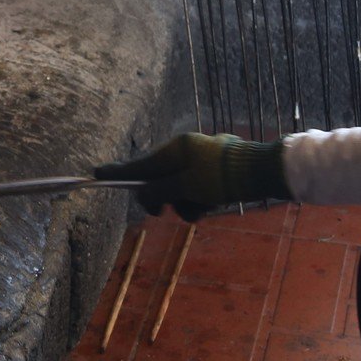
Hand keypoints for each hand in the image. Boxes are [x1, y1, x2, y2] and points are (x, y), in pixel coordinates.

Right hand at [93, 133, 289, 221]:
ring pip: (180, 188)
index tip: (97, 173)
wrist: (262, 172)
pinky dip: (200, 201)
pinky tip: (210, 206)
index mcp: (177, 148)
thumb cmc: (222, 177)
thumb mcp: (185, 186)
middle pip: (161, 178)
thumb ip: (159, 190)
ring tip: (200, 210)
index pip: (141, 163)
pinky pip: (197, 189)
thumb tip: (143, 194)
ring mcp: (203, 160)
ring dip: (186, 203)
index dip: (119, 172)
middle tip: (163, 212)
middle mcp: (187, 150)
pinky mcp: (217, 172)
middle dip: (164, 198)